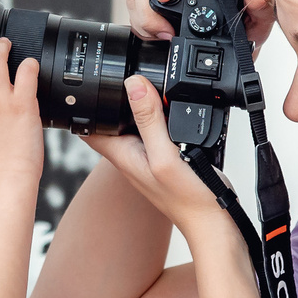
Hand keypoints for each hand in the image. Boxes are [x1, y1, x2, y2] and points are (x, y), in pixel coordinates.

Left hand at [82, 75, 234, 235]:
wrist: (212, 222)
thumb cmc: (188, 200)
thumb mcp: (165, 155)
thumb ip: (149, 121)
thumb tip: (133, 85)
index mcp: (123, 155)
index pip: (89, 127)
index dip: (86, 104)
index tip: (93, 82)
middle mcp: (133, 155)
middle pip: (112, 121)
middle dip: (113, 99)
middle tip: (120, 76)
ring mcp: (150, 156)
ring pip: (136, 123)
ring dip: (139, 106)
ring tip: (147, 86)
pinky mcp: (167, 156)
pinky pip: (158, 130)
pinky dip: (162, 117)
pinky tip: (173, 109)